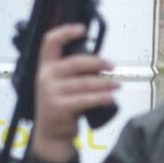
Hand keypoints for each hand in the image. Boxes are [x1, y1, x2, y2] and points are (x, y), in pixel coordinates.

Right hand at [32, 23, 118, 162]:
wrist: (51, 134)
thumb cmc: (61, 105)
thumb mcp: (60, 84)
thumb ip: (73, 72)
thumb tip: (100, 62)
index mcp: (46, 67)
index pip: (50, 42)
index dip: (65, 32)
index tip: (82, 28)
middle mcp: (46, 77)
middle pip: (75, 62)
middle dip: (97, 62)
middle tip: (112, 66)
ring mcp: (51, 92)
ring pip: (85, 82)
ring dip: (105, 83)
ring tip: (117, 85)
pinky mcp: (59, 107)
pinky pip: (85, 100)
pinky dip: (101, 98)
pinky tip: (111, 97)